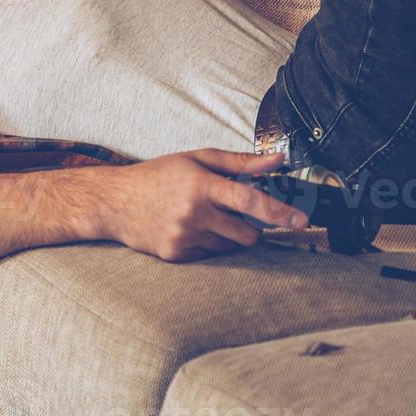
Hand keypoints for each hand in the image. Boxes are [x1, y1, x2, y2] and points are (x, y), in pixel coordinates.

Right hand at [99, 149, 308, 262]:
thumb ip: (239, 162)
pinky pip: (210, 256)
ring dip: (226, 236)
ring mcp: (184, 236)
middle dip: (249, 226)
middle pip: (247, 233)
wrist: (114, 201)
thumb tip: (276, 161)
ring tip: (200, 217)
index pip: (249, 200)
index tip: (301, 221)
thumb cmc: (157, 176)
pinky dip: (206, 245)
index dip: (279, 211)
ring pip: (230, 246)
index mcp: (200, 184)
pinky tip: (186, 229)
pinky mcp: (176, 255)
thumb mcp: (196, 159)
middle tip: (230, 212)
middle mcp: (193, 212)